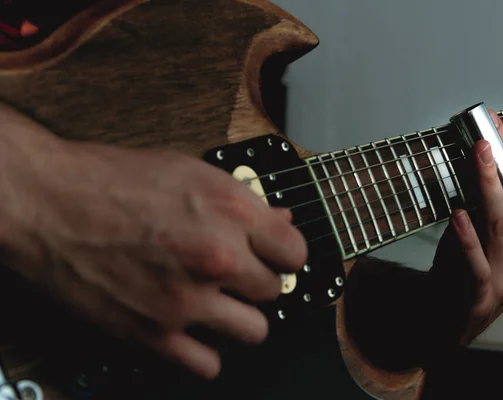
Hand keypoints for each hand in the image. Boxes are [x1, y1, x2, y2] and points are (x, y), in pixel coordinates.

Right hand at [0, 104, 306, 378]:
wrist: (51, 203)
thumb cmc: (114, 181)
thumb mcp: (189, 172)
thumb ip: (243, 201)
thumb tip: (280, 220)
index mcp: (232, 211)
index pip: (296, 252)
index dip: (285, 255)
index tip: (273, 257)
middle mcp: (218, 256)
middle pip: (274, 291)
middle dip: (255, 282)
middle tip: (231, 274)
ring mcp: (188, 300)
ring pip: (254, 331)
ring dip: (238, 318)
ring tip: (216, 303)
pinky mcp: (154, 334)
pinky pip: (208, 365)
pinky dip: (203, 352)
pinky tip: (190, 331)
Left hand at [430, 109, 502, 344]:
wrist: (449, 319)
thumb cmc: (465, 271)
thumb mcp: (481, 233)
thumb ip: (483, 204)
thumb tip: (474, 159)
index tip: (497, 129)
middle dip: (502, 165)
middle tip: (485, 135)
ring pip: (500, 226)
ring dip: (487, 188)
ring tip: (477, 158)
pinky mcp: (483, 295)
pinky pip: (477, 262)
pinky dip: (468, 237)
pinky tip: (459, 213)